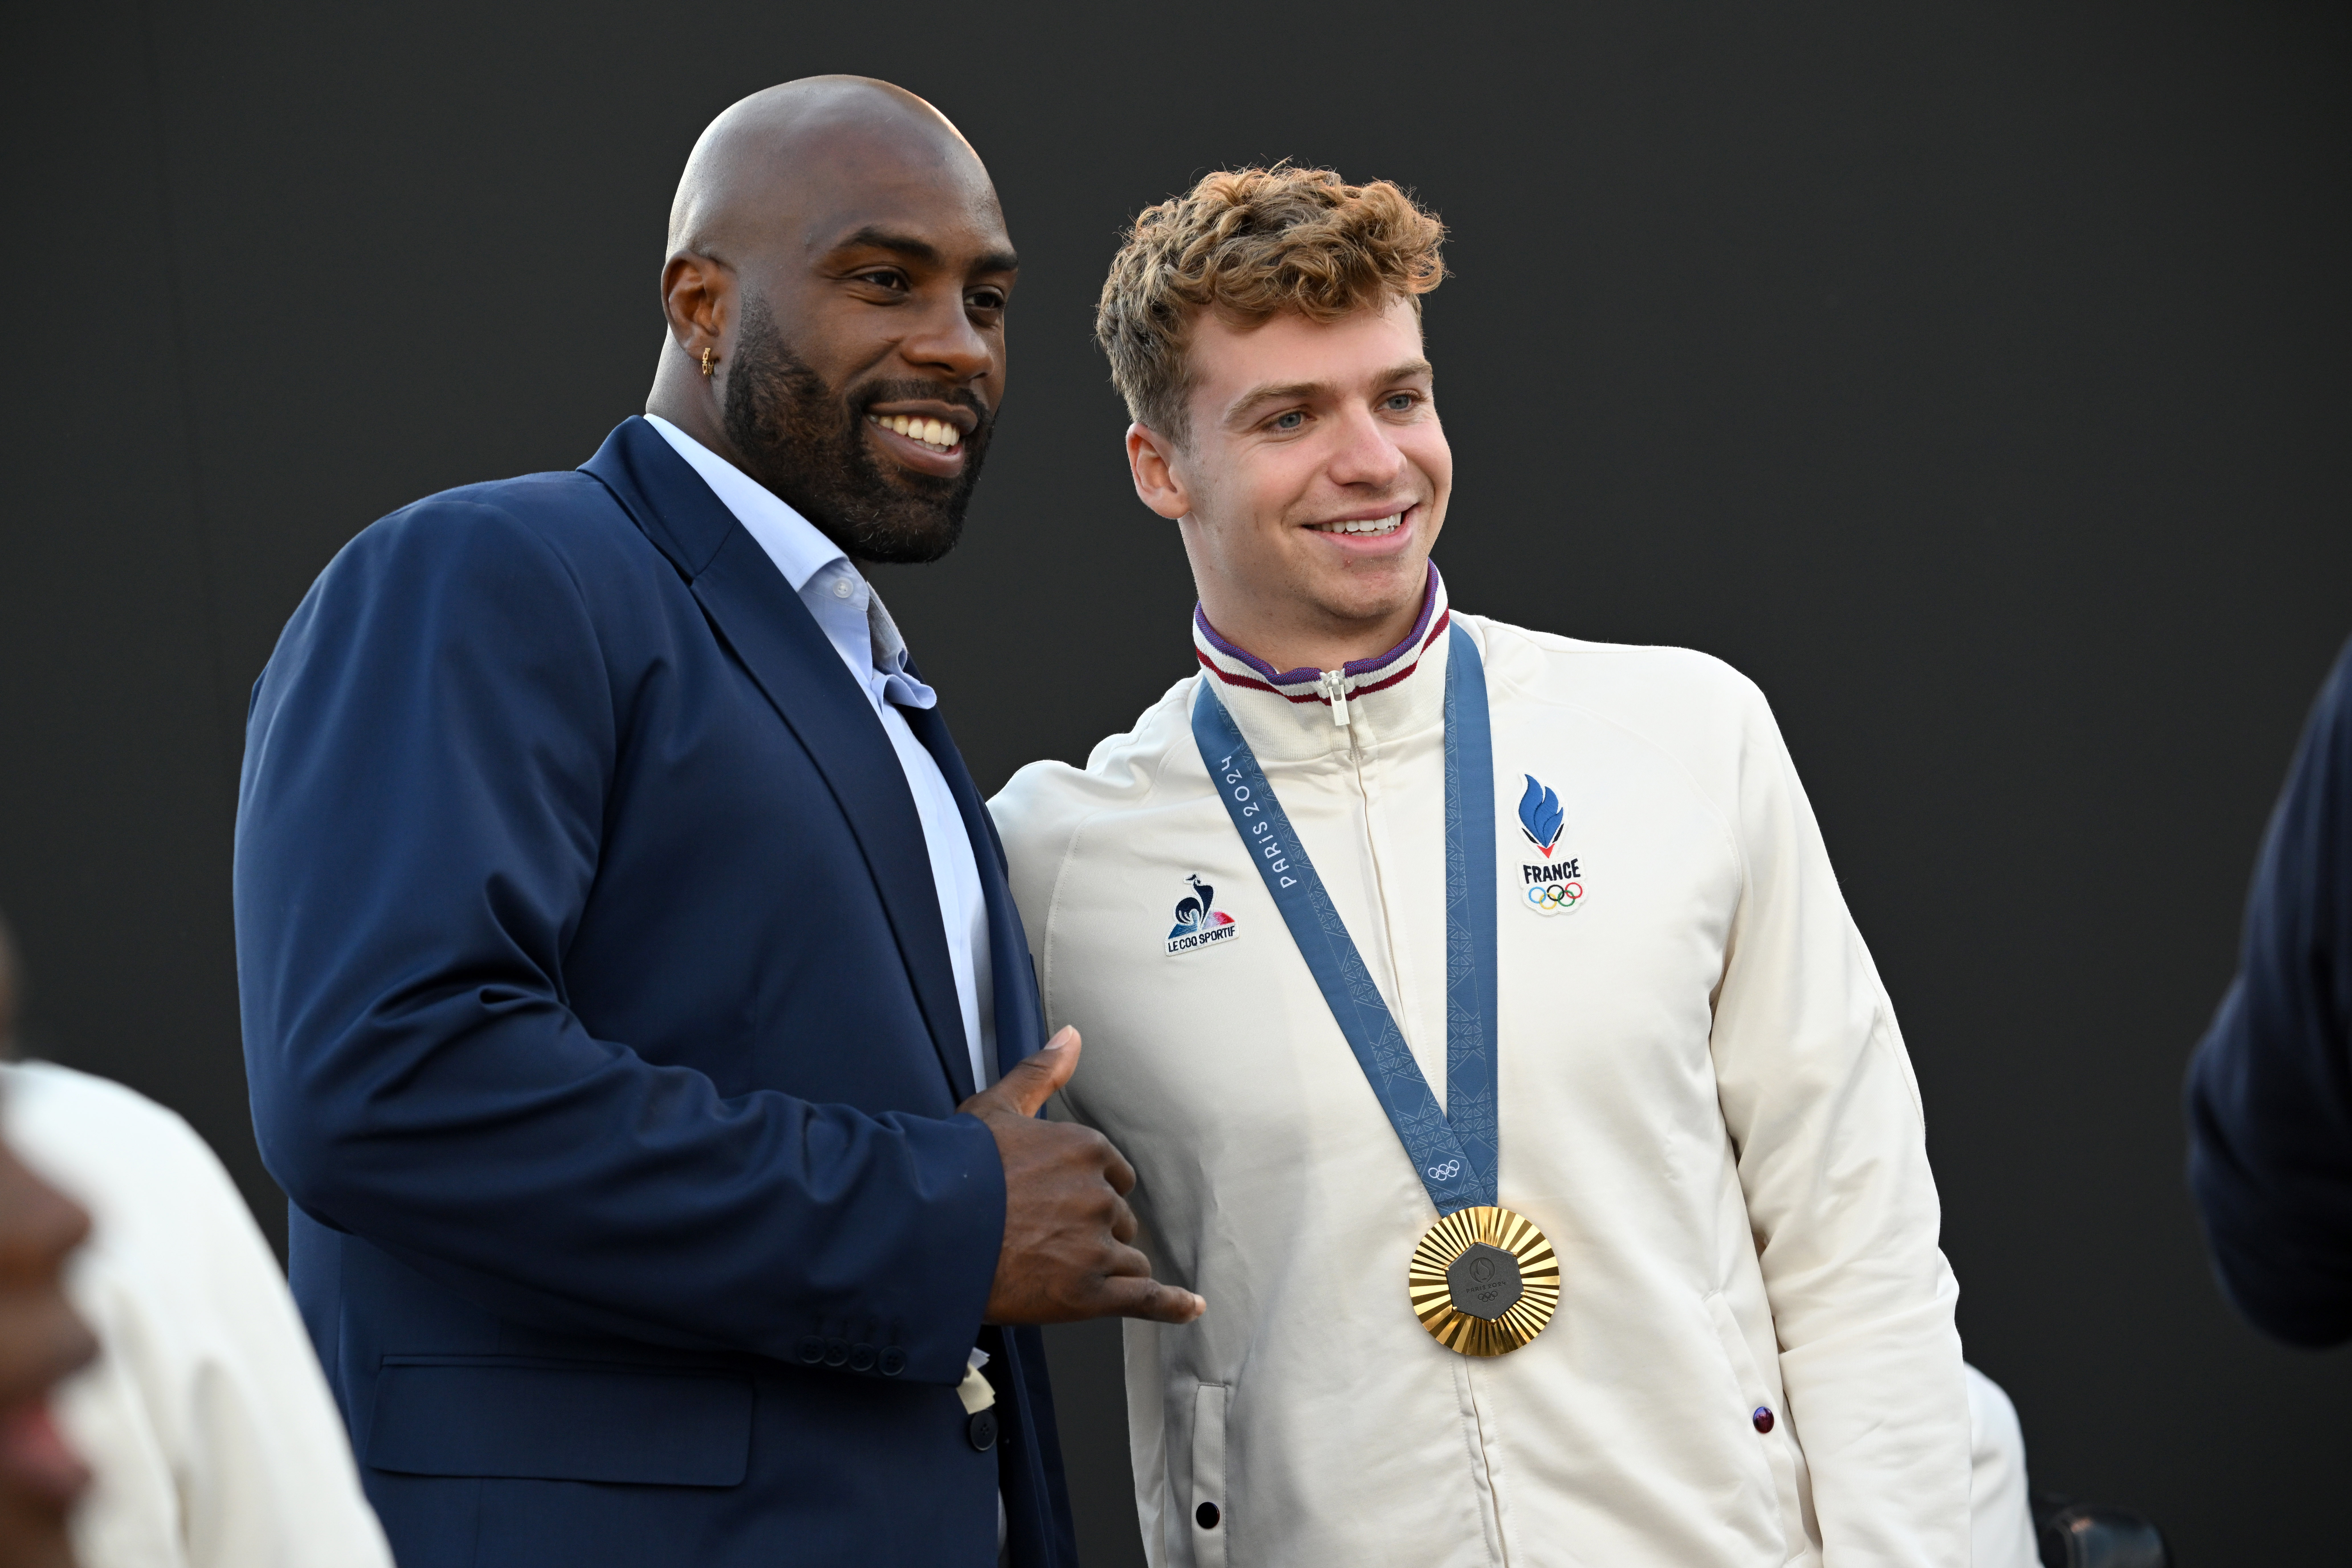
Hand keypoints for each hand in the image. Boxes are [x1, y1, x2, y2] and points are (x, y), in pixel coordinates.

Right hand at [960, 1028, 1205, 1326]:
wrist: (924, 1231)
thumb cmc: (955, 1170)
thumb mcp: (996, 1107)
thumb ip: (1040, 1073)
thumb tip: (1070, 1036)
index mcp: (1086, 1150)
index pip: (1113, 1177)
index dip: (1090, 1193)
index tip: (1061, 1203)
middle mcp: (1099, 1197)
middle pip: (1119, 1220)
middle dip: (1094, 1232)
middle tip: (1047, 1241)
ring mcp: (1095, 1248)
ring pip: (1127, 1260)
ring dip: (1106, 1269)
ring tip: (1062, 1274)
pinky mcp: (1088, 1295)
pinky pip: (1145, 1298)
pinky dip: (1172, 1305)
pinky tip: (1190, 1308)